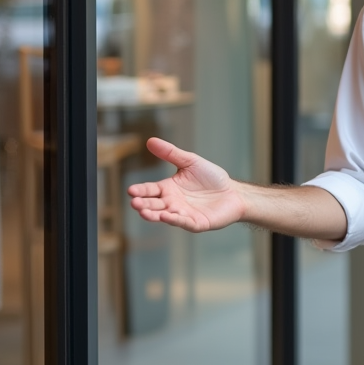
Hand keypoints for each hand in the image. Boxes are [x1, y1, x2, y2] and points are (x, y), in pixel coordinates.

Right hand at [128, 137, 245, 232]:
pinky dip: (175, 220)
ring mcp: (183, 214)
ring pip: (164, 216)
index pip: (150, 190)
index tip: (130, 190)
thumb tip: (150, 140)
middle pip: (154, 204)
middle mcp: (172, 203)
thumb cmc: (211, 177)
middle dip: (143, 204)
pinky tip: (166, 216)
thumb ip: (170, 153)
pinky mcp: (196, 223)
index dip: (141, 190)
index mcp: (168, 188)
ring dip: (153, 215)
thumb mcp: (189, 161)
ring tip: (143, 212)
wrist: (232, 192)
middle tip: (134, 202)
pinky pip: (183, 222)